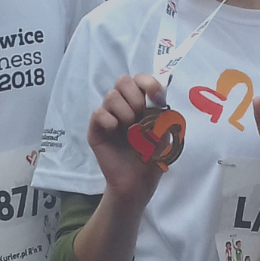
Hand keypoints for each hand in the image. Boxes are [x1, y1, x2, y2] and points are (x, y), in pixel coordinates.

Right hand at [85, 73, 167, 201]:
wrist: (139, 180)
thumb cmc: (152, 155)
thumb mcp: (163, 130)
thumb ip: (160, 109)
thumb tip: (156, 94)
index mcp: (140, 103)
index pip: (139, 79)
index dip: (148, 83)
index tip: (157, 97)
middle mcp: (123, 106)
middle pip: (122, 81)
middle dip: (134, 95)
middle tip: (140, 115)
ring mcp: (108, 117)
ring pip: (110, 96)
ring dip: (124, 110)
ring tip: (130, 128)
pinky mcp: (96, 130)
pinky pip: (98, 113)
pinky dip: (108, 119)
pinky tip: (115, 131)